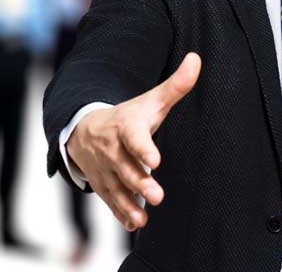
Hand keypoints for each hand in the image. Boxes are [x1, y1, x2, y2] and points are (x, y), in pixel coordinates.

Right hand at [66, 52, 200, 231]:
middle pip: (125, 166)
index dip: (143, 148)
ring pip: (116, 187)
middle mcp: (113, 149)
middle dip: (139, 181)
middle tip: (158, 194)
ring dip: (129, 202)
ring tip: (143, 216)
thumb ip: (175, 85)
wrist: (84, 129)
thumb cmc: (128, 116)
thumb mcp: (150, 100)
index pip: (133, 136)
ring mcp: (105, 169)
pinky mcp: (102, 185)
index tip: (155, 160)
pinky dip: (119, 212)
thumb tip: (197, 59)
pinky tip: (134, 223)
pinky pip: (109, 200)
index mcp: (126, 126)